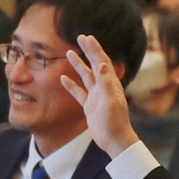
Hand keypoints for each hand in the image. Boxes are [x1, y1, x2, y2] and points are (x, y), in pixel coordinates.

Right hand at [65, 35, 139, 158]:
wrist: (114, 140)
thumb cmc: (115, 121)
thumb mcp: (110, 101)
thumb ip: (106, 82)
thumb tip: (102, 63)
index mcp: (110, 84)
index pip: (102, 61)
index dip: (95, 49)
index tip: (87, 38)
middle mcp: (104, 87)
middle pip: (94, 64)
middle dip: (87, 51)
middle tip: (80, 38)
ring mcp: (96, 96)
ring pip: (85, 76)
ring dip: (78, 64)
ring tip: (69, 52)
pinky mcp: (89, 106)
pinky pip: (78, 92)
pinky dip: (71, 85)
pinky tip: (63, 78)